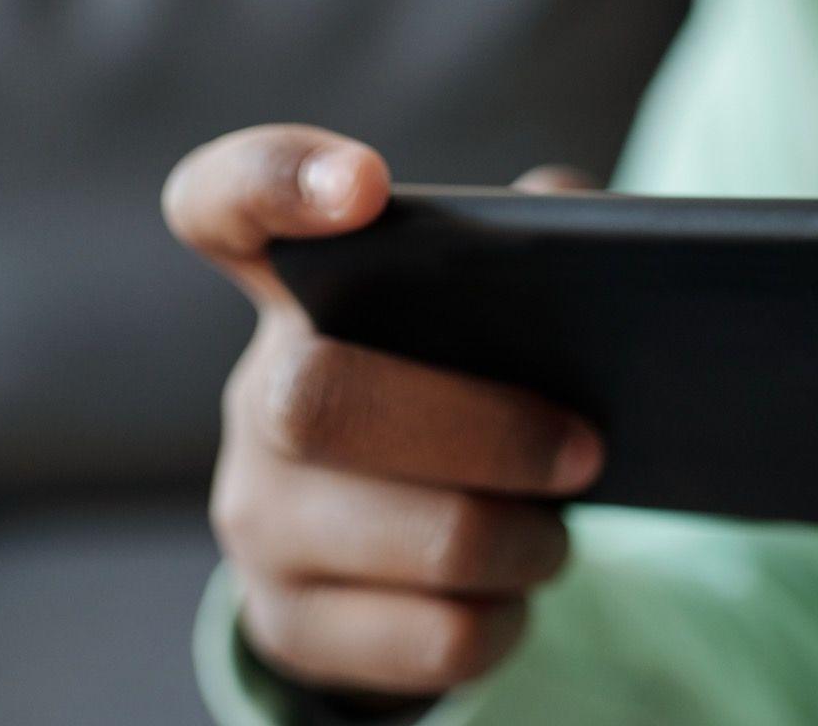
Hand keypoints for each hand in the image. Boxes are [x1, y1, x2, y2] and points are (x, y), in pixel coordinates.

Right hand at [164, 125, 605, 696]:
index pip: (230, 203)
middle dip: (483, 430)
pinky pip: (427, 636)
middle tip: (587, 449)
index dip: (277, 180)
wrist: (420, 558)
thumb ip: (535, 240)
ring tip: (560, 533)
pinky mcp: (292, 625)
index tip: (364, 184)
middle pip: (321, 398)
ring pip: (400, 535)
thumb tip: (573, 214)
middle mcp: (256, 396)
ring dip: (514, 537)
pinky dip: (502, 618)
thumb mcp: (500, 312)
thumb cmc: (475, 390)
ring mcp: (260, 520)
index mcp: (303, 289)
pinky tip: (517, 595)